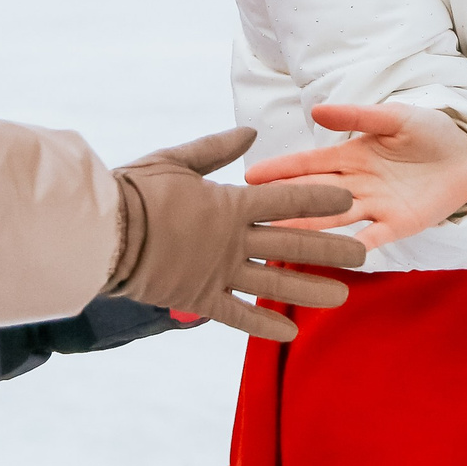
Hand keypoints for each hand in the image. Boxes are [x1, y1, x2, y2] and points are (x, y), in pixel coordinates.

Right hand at [107, 128, 366, 341]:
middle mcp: (233, 240)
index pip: (288, 198)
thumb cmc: (135, 189)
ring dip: (311, 289)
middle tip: (364, 253)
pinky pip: (239, 314)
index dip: (321, 199)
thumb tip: (250, 132)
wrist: (102, 233)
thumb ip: (216, 149)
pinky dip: (264, 324)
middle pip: (293, 243)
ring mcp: (219, 272)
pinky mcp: (201, 298)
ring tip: (342, 295)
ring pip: (276, 283)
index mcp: (230, 203)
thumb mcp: (177, 159)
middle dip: (332, 248)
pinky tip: (290, 333)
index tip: (348, 200)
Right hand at [245, 104, 466, 248]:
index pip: (307, 164)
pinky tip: (331, 258)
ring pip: (334, 219)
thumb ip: (358, 115)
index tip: (249, 177)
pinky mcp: (398, 225)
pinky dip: (354, 248)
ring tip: (276, 237)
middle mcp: (355, 184)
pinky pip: (372, 238)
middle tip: (248, 214)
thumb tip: (315, 109)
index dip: (280, 170)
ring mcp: (374, 207)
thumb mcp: (393, 117)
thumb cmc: (428, 131)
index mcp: (350, 155)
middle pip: (313, 195)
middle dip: (282, 203)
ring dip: (307, 228)